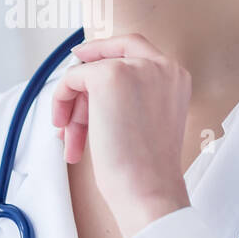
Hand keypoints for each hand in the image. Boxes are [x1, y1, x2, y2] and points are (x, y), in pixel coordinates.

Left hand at [51, 33, 192, 235]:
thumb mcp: (145, 121)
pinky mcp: (110, 76)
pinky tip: (65, 130)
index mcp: (176, 76)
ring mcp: (137, 68)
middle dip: (83, 89)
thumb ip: (129, 96)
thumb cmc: (146, 171)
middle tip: (67, 119)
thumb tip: (85, 86)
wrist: (148, 191)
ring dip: (73, 107)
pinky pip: (73, 78)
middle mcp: (162, 66)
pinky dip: (62, 101)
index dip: (104, 50)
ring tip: (70, 140)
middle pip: (107, 58)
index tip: (80, 57)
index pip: (134, 46)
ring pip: (88, 72)